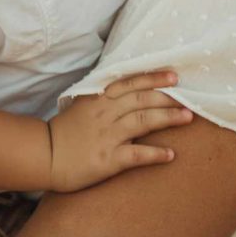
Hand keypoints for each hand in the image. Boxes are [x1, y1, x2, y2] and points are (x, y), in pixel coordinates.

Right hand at [47, 71, 192, 191]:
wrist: (45, 156)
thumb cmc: (67, 131)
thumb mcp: (84, 104)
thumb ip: (106, 95)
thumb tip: (132, 87)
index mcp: (100, 98)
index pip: (131, 83)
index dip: (154, 79)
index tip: (174, 77)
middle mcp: (105, 113)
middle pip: (141, 100)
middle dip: (167, 98)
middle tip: (189, 98)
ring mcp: (107, 136)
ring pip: (142, 121)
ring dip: (167, 118)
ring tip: (188, 118)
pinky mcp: (107, 159)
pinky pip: (135, 154)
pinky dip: (154, 154)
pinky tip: (170, 154)